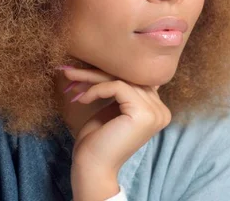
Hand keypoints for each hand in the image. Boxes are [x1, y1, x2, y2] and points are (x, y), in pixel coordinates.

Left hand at [60, 67, 171, 198]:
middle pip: (127, 78)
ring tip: (70, 84)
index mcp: (156, 109)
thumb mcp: (111, 108)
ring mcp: (155, 112)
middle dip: (95, 73)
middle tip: (68, 70)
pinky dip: (96, 89)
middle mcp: (161, 110)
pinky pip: (117, 87)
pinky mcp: (144, 113)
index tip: (79, 72)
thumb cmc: (98, 139)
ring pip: (120, 80)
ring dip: (91, 79)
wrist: (93, 166)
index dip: (105, 73)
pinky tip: (82, 99)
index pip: (131, 80)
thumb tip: (114, 63)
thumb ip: (121, 89)